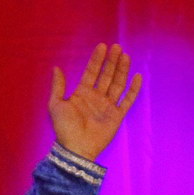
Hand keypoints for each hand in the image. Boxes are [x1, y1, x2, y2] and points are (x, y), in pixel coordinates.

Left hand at [49, 42, 140, 161]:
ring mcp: (108, 106)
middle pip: (106, 75)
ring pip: (117, 84)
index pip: (92, 72)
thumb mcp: (55, 104)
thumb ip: (58, 86)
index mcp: (82, 93)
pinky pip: (127, 101)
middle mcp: (97, 97)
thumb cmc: (64, 128)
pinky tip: (137, 77)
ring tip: (125, 56)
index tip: (102, 46)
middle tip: (117, 47)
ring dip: (122, 70)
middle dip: (112, 61)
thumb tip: (56, 67)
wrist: (76, 148)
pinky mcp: (117, 116)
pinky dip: (133, 90)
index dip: (97, 59)